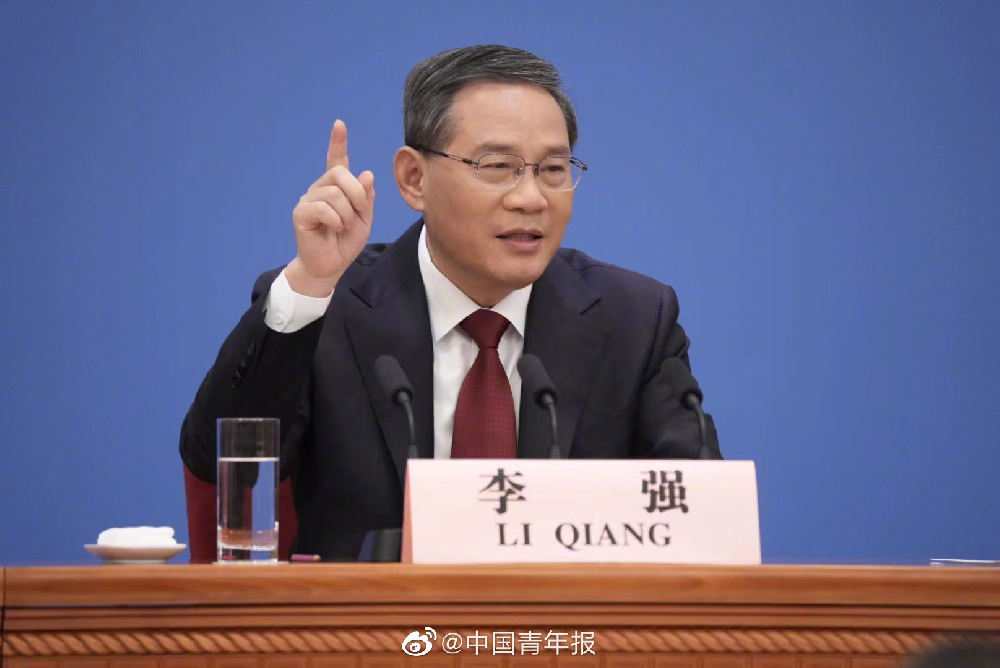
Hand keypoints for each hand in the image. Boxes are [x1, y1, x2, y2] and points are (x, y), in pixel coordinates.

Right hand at [287, 119, 375, 295]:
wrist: (330, 265)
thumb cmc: (345, 242)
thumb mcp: (364, 219)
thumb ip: (366, 198)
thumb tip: (366, 174)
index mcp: (336, 188)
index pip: (337, 160)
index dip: (338, 142)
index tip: (339, 124)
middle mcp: (320, 188)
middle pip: (341, 174)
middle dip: (357, 194)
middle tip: (358, 214)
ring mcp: (308, 199)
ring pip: (335, 193)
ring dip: (347, 214)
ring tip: (343, 227)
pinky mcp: (301, 213)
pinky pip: (323, 208)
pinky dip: (335, 220)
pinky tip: (333, 229)